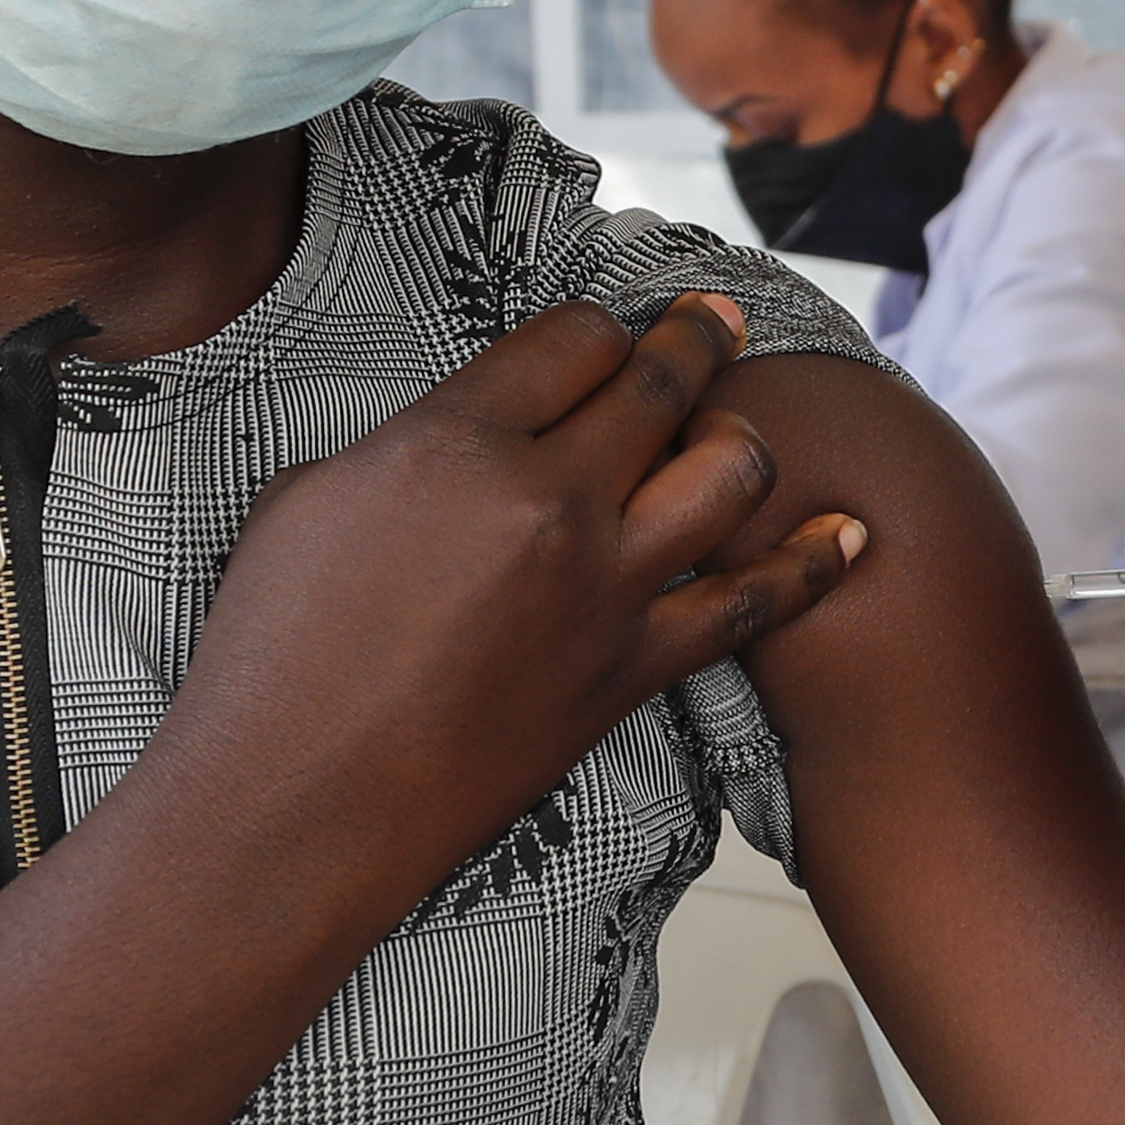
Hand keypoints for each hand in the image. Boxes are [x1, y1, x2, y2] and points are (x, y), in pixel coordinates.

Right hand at [176, 295, 859, 898]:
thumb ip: (407, 444)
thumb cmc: (272, 655)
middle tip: (717, 319)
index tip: (607, 333)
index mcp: (454, 439)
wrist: (298, 805)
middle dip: (698, 337)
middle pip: (661, 384)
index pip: (571, 338)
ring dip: (740, 439)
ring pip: (730, 474)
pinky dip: (812, 564)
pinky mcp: (632, 671)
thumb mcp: (305, 499)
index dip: (595, 329)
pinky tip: (851, 531)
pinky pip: (752, 604)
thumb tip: (463, 428)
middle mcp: (547, 499)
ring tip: (733, 431)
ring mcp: (602, 588)